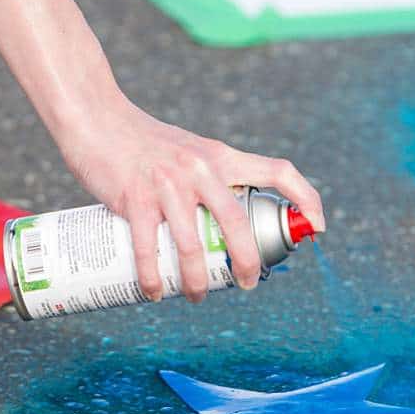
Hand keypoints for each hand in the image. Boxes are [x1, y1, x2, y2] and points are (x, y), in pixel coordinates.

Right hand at [51, 87, 324, 302]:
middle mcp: (201, 168)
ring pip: (193, 244)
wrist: (95, 116)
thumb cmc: (142, 141)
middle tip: (246, 283)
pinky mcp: (134, 197)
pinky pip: (147, 248)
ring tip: (196, 297)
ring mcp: (168, 184)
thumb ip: (210, 178)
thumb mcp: (190, 151)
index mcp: (221, 156)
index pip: (278, 170)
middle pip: (238, 222)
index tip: (319, 225)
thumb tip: (226, 224)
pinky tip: (155, 292)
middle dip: (248, 261)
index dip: (306, 197)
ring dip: (197, 281)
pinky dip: (153, 277)